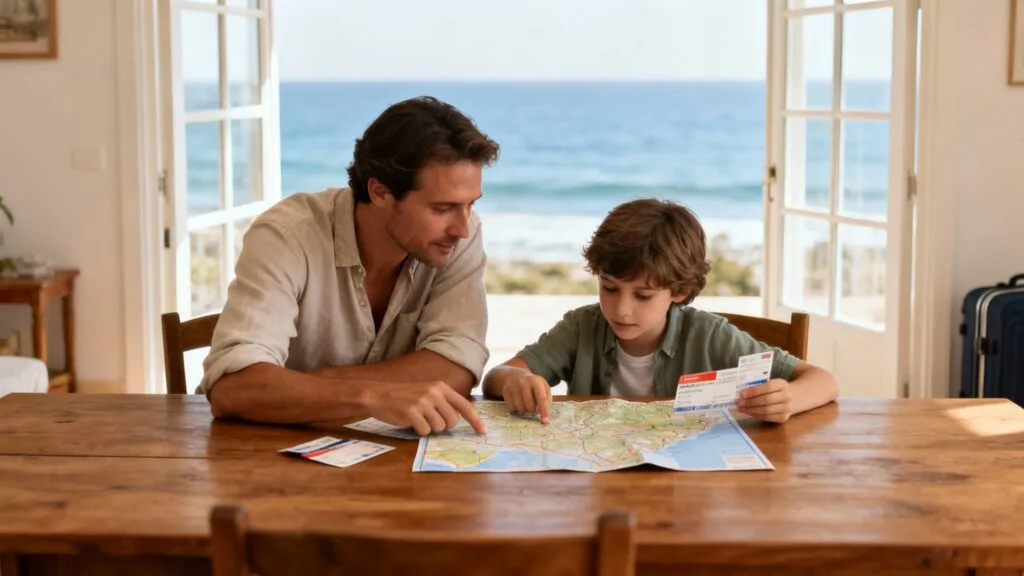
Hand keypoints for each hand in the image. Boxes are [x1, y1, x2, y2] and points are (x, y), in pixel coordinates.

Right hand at [363, 381, 486, 435]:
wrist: (378, 394)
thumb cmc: (403, 396)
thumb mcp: (426, 392)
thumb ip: (443, 402)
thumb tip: (459, 419)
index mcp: (440, 387)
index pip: (464, 405)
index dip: (475, 420)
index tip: (483, 432)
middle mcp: (434, 393)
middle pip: (452, 421)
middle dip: (443, 426)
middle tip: (429, 420)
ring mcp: (423, 402)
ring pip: (439, 427)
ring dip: (429, 428)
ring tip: (417, 418)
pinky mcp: (412, 412)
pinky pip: (425, 431)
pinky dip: (419, 431)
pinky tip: (410, 421)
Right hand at [502, 370, 551, 423]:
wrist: (514, 376)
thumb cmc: (532, 384)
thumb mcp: (543, 386)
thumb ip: (547, 398)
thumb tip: (544, 413)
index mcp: (535, 381)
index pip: (541, 398)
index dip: (544, 411)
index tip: (545, 421)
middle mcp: (523, 383)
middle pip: (529, 406)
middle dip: (533, 411)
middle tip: (534, 409)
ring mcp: (513, 387)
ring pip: (520, 408)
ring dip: (524, 410)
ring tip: (526, 404)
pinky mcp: (505, 391)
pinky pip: (512, 408)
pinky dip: (516, 409)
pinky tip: (518, 403)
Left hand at [736, 378, 791, 422]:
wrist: (791, 399)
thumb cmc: (774, 389)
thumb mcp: (769, 383)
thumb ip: (758, 386)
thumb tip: (741, 392)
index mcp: (782, 384)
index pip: (768, 387)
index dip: (754, 391)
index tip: (742, 394)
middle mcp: (787, 396)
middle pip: (767, 400)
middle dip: (750, 402)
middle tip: (739, 403)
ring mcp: (786, 408)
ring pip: (766, 410)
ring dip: (751, 410)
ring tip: (741, 408)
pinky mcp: (783, 418)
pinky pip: (767, 417)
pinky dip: (756, 415)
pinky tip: (748, 412)